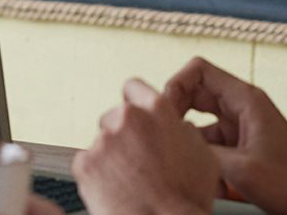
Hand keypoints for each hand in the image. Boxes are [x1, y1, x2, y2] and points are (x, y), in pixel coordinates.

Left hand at [71, 79, 216, 214]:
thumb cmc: (184, 198)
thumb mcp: (202, 153)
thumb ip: (181, 130)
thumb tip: (175, 127)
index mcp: (156, 110)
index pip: (134, 88)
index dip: (134, 102)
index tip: (132, 113)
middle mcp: (127, 119)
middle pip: (114, 117)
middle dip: (122, 135)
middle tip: (135, 160)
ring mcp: (103, 141)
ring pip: (102, 142)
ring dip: (111, 156)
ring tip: (130, 180)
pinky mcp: (84, 163)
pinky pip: (87, 163)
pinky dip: (97, 175)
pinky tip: (116, 188)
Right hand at [159, 57, 286, 214]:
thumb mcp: (240, 168)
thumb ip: (200, 149)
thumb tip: (168, 141)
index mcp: (245, 100)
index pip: (198, 70)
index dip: (175, 86)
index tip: (165, 113)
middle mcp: (241, 106)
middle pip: (193, 93)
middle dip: (175, 114)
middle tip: (164, 138)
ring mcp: (240, 126)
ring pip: (198, 121)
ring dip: (189, 142)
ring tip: (188, 165)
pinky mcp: (240, 145)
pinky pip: (209, 143)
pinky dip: (202, 158)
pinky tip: (206, 180)